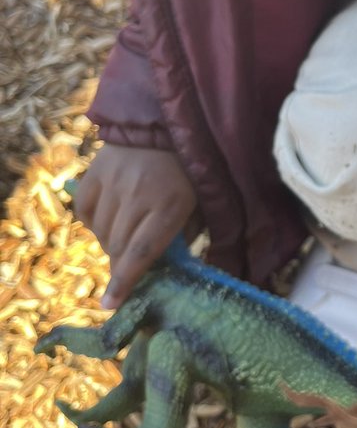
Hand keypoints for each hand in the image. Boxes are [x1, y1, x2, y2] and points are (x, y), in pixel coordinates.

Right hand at [75, 145, 198, 309]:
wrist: (168, 122)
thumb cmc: (191, 169)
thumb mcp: (200, 203)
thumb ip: (185, 233)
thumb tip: (163, 265)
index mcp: (170, 206)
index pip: (141, 253)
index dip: (125, 282)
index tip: (110, 305)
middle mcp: (137, 195)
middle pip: (117, 246)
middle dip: (120, 263)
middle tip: (127, 263)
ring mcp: (113, 181)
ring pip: (100, 231)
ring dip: (108, 242)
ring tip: (124, 234)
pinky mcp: (95, 170)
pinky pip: (84, 210)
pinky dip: (93, 220)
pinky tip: (107, 216)